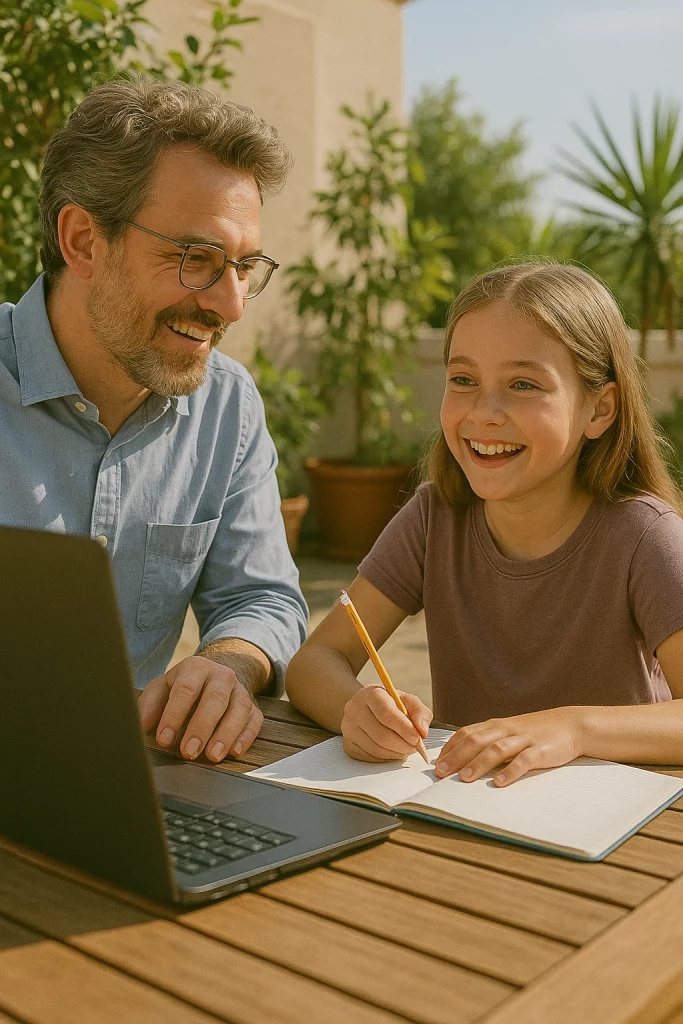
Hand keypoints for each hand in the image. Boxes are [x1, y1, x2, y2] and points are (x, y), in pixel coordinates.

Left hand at [138, 655, 263, 761]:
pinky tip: (234, 751)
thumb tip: (142, 726)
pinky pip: (254, 720)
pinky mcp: (254, 707)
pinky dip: (246, 736)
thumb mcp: (163, 688)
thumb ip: (150, 705)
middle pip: (215, 699)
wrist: (216, 675)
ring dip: (226, 734)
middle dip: (201, 727)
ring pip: (239, 709)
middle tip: (188, 752)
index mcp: (196, 668)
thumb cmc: (184, 686)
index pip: (186, 690)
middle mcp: (222, 676)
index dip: (174, 715)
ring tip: (212, 756)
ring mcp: (241, 691)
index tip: (164, 739)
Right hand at [341, 685, 431, 761]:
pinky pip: (370, 757)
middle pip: (381, 735)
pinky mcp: (347, 744)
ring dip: (396, 753)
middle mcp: (354, 709)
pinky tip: (392, 750)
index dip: (404, 728)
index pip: (386, 713)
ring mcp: (348, 728)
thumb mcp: (407, 701)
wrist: (367, 709)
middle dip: (403, 745)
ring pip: (376, 749)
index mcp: (370, 693)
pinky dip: (386, 758)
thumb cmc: (391, 705)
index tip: (417, 738)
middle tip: (415, 747)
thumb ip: (420, 712)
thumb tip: (422, 731)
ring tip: (405, 748)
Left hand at [434, 707, 585, 786]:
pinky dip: (511, 771)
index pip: (467, 734)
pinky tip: (499, 783)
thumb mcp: (509, 733)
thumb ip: (489, 742)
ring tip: (464, 779)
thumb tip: (462, 760)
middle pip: (476, 741)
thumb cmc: (535, 733)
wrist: (571, 725)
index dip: (450, 748)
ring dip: (479, 764)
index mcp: (496, 726)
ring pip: (497, 749)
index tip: (435, 763)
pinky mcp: (541, 750)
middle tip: (440, 773)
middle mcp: (506, 730)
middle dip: (456, 757)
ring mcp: (523, 739)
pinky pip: (524, 761)